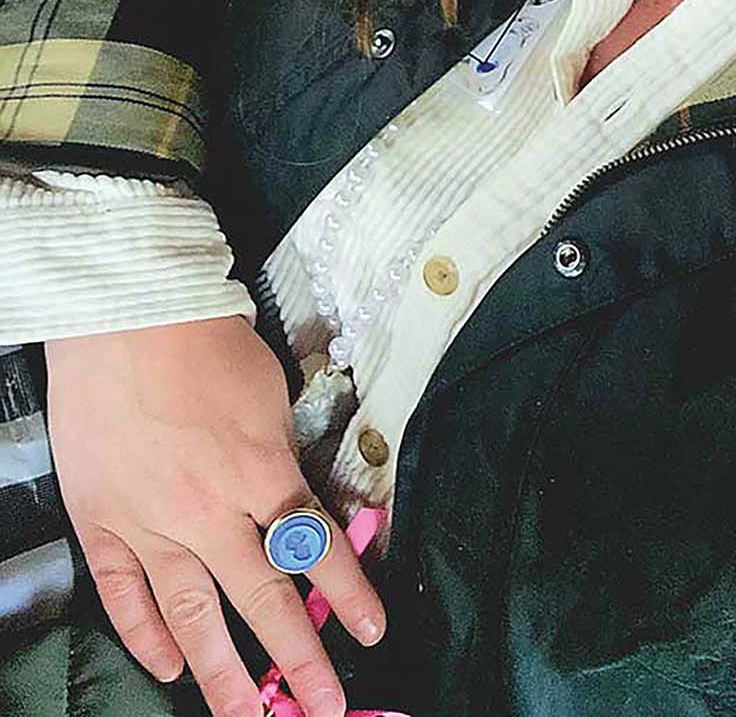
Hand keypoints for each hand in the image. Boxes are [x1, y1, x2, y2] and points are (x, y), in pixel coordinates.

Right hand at [45, 315, 385, 716]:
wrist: (125, 318)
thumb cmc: (205, 342)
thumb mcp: (269, 393)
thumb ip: (280, 453)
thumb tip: (290, 495)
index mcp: (261, 473)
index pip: (314, 549)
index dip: (347, 594)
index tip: (371, 630)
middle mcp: (210, 511)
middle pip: (263, 599)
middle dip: (298, 660)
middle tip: (324, 706)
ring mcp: (151, 524)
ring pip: (193, 614)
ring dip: (223, 675)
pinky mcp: (103, 522)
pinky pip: (125, 594)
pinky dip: (146, 635)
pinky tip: (168, 666)